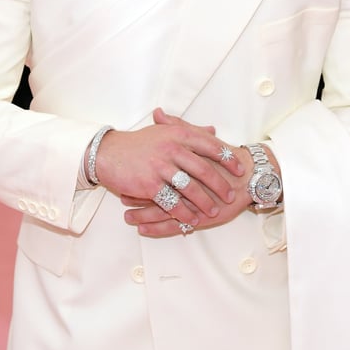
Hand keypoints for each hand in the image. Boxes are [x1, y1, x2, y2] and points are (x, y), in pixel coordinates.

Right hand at [93, 106, 243, 227]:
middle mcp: (171, 148)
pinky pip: (171, 202)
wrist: (108, 153)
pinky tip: (192, 220)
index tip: (241, 170)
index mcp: (177, 134)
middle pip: (204, 169)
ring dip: (204, 202)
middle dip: (220, 185)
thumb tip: (213, 131)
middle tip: (231, 195)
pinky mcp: (149, 184)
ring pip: (190, 188)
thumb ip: (190, 130)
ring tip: (214, 212)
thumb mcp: (165, 131)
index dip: (228, 159)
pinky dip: (184, 213)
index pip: (210, 146)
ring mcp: (160, 167)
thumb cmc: (138, 142)